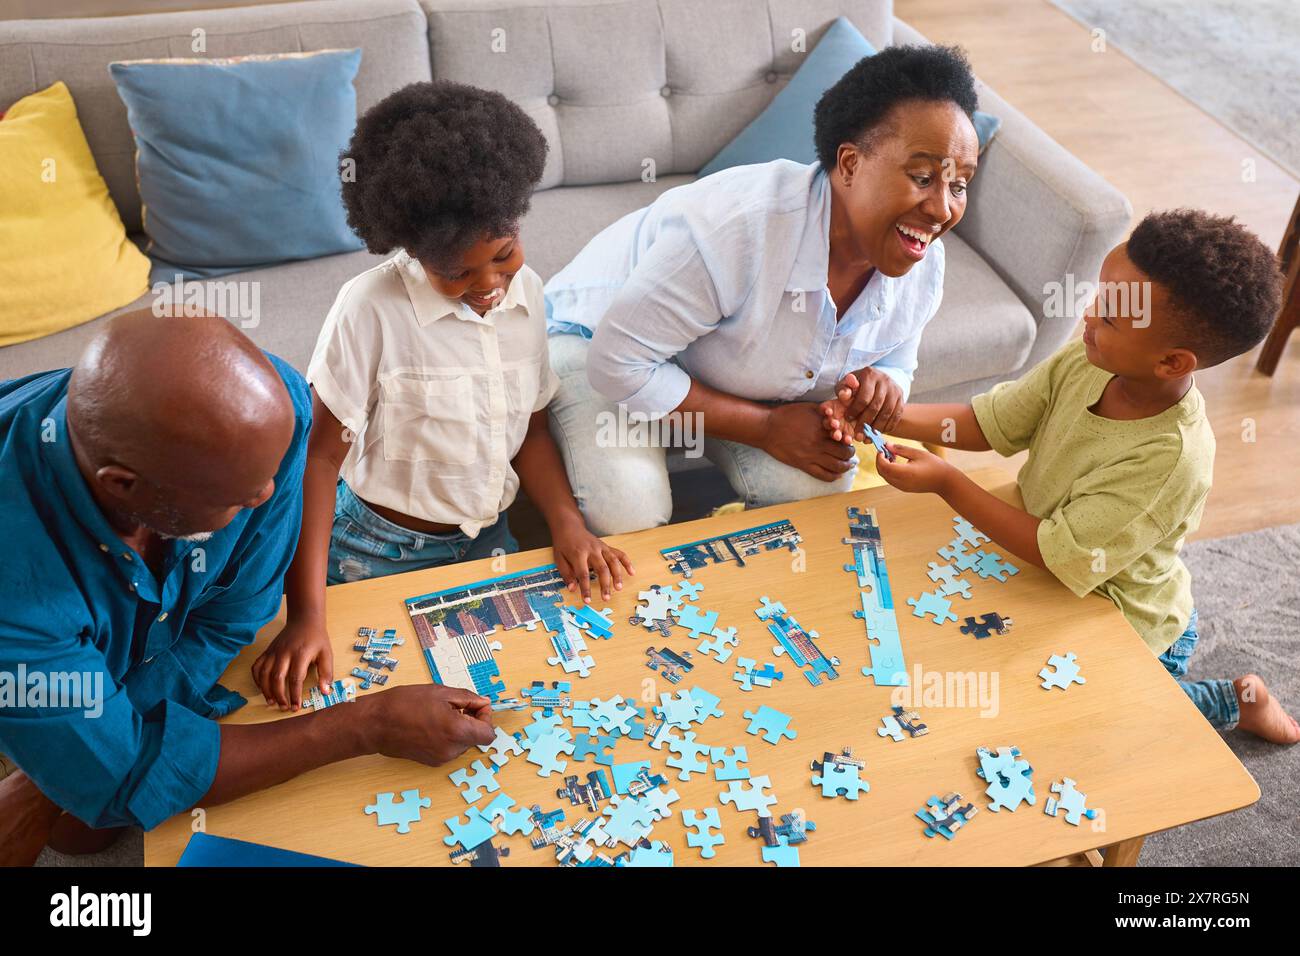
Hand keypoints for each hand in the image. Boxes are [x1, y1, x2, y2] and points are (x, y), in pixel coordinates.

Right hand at [252, 615, 334, 711]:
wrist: (304, 620)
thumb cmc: (317, 639)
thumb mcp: (327, 654)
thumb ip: (326, 673)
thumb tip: (326, 692)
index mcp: (301, 654)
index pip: (295, 678)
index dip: (295, 694)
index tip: (296, 707)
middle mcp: (284, 653)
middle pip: (277, 678)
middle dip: (279, 695)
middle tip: (283, 707)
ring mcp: (273, 652)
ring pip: (264, 673)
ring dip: (266, 690)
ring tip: (271, 702)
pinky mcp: (267, 651)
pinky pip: (257, 666)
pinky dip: (256, 679)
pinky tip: (262, 688)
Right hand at [365, 685, 495, 765]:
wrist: (375, 724)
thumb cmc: (403, 704)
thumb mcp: (440, 692)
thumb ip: (468, 698)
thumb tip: (483, 703)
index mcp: (457, 731)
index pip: (488, 733)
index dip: (485, 717)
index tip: (474, 706)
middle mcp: (451, 750)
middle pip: (476, 738)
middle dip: (471, 721)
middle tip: (455, 705)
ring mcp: (441, 758)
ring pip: (463, 743)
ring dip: (459, 728)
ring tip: (438, 714)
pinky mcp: (431, 762)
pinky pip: (449, 748)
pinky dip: (447, 737)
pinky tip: (431, 724)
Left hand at [551, 515, 633, 602]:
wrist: (569, 526)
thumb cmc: (563, 544)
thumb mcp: (559, 559)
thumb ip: (566, 574)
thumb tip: (572, 589)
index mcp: (578, 554)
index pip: (583, 574)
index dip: (586, 589)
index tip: (587, 601)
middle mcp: (592, 550)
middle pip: (602, 568)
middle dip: (605, 584)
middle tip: (606, 598)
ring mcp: (601, 547)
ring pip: (613, 561)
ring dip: (617, 575)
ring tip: (619, 588)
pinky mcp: (606, 546)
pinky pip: (619, 554)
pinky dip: (627, 562)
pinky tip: (632, 572)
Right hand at [760, 402, 855, 481]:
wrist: (767, 427)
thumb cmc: (786, 415)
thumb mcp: (809, 407)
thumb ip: (825, 411)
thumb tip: (838, 414)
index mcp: (822, 427)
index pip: (844, 435)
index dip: (850, 438)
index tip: (849, 439)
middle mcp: (819, 442)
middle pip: (845, 452)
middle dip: (850, 452)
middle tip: (850, 452)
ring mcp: (811, 455)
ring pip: (837, 466)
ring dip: (846, 466)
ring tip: (847, 464)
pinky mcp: (803, 465)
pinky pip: (823, 475)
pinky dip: (833, 476)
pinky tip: (837, 474)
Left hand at [823, 368, 905, 438]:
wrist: (876, 381)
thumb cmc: (856, 385)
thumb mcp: (846, 384)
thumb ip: (842, 390)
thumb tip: (843, 395)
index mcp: (870, 375)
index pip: (864, 397)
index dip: (855, 410)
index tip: (848, 419)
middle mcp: (885, 380)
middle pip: (876, 406)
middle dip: (865, 422)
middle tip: (857, 435)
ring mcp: (895, 390)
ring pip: (887, 413)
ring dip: (876, 428)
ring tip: (867, 438)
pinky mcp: (901, 399)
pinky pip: (896, 416)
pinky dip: (887, 427)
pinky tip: (878, 434)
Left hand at [874, 443, 955, 494]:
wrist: (945, 482)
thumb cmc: (934, 466)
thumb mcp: (918, 453)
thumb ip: (901, 449)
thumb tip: (887, 445)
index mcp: (905, 473)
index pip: (884, 466)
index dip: (880, 457)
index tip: (882, 448)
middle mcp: (902, 482)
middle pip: (882, 472)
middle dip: (880, 461)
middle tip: (884, 450)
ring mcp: (902, 487)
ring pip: (885, 477)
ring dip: (884, 466)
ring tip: (892, 455)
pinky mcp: (904, 489)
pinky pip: (891, 480)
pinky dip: (889, 471)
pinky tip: (896, 462)